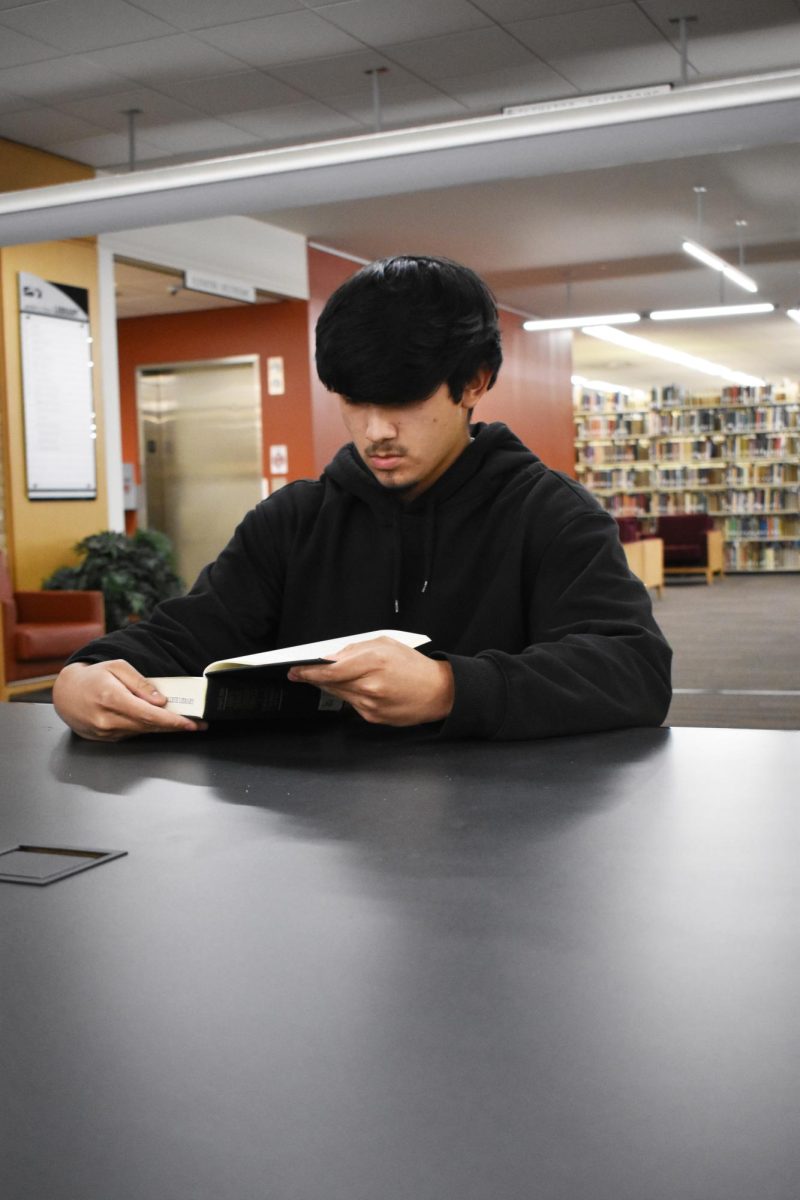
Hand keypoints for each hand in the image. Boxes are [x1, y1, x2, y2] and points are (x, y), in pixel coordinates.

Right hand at [52, 660, 206, 741]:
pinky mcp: (106, 739)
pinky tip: (156, 723)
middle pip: (150, 727)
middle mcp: (108, 720)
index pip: (150, 715)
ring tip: (181, 722)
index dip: (173, 721)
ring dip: (163, 728)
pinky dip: (147, 728)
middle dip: (175, 727)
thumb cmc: (92, 677)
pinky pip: (132, 734)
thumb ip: (141, 683)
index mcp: (112, 699)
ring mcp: (106, 733)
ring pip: (142, 732)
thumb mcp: (118, 667)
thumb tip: (160, 699)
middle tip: (197, 725)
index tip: (191, 723)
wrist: (66, 693)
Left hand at [287, 637, 453, 726]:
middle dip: (314, 678)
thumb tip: (330, 657)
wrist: (439, 692)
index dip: (308, 671)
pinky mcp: (373, 717)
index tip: (295, 670)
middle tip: (300, 673)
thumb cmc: (414, 666)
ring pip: (339, 695)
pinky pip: (352, 704)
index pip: (330, 670)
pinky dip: (349, 695)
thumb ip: (355, 649)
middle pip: (330, 684)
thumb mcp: (386, 644)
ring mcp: (371, 704)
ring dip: (329, 686)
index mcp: (374, 662)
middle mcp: (370, 685)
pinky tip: (354, 688)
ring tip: (324, 678)